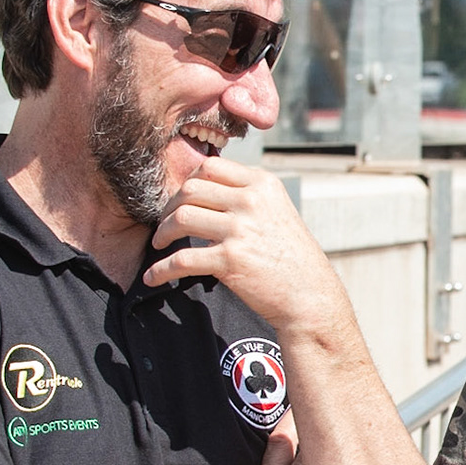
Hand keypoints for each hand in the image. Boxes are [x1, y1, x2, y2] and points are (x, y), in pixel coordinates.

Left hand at [144, 156, 345, 333]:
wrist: (311, 297)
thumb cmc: (293, 259)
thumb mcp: (279, 213)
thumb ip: (249, 196)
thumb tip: (207, 189)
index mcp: (263, 184)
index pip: (211, 166)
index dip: (188, 182)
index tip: (182, 201)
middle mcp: (252, 201)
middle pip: (190, 189)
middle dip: (169, 207)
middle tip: (166, 224)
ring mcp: (240, 229)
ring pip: (181, 218)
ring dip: (162, 233)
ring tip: (160, 244)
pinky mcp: (230, 260)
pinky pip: (181, 258)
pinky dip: (161, 269)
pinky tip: (154, 277)